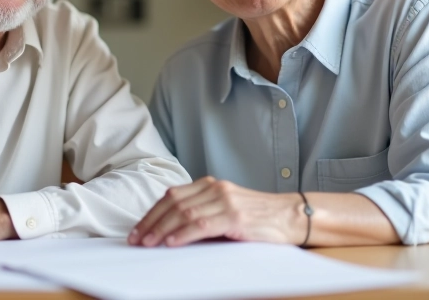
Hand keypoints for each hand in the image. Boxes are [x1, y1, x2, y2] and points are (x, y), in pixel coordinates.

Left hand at [127, 177, 301, 247]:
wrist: (292, 216)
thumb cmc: (259, 217)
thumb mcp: (227, 208)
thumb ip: (203, 212)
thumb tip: (171, 230)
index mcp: (211, 185)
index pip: (172, 196)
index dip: (152, 213)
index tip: (137, 229)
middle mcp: (215, 188)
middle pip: (173, 204)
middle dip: (151, 222)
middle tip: (136, 239)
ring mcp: (225, 201)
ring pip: (184, 214)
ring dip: (162, 230)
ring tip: (148, 243)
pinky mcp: (235, 216)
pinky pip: (202, 225)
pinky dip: (183, 234)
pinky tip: (171, 243)